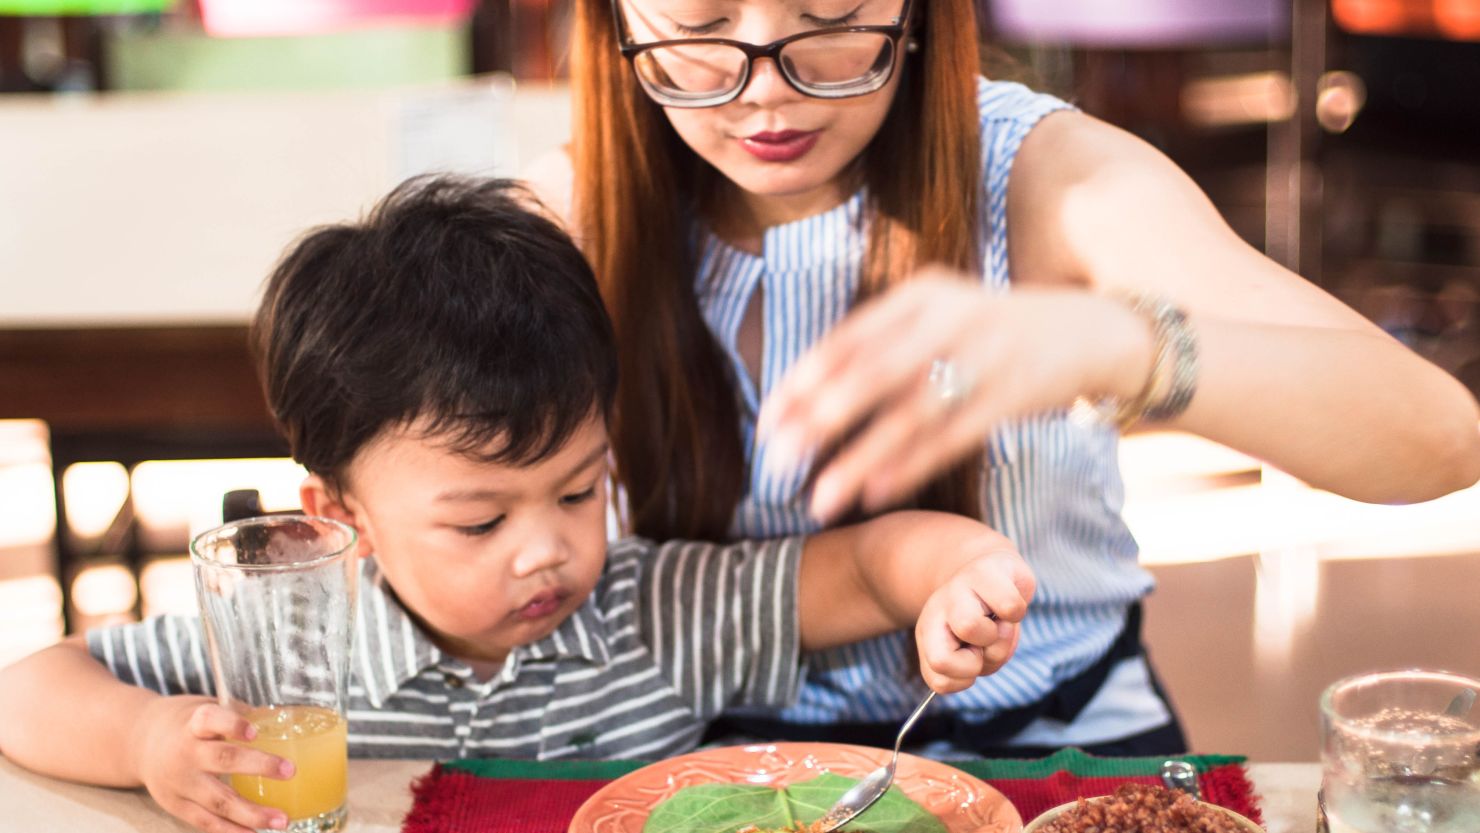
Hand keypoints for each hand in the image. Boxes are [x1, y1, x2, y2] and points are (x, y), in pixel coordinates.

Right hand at [131, 696, 294, 832]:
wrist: (139, 743)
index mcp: (193, 723)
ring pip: (217, 800)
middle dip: (258, 766)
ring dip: (251, 813)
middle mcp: (185, 752)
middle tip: (289, 771)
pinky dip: (230, 830)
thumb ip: (239, 715)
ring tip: (281, 820)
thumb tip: (282, 720)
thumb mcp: (205, 708)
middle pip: (222, 760)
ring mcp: (179, 782)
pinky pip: (205, 822)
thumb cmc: (186, 724)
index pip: (210, 719)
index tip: (253, 732)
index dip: (231, 724)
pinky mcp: (175, 805)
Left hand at [758, 272, 1151, 521]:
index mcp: (921, 294)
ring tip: (820, 498)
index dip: (801, 383)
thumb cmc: (998, 332)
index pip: (845, 340)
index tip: (767, 424)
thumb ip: (886, 341)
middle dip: (816, 421)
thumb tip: (808, 393)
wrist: (1094, 328)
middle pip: (868, 374)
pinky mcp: (1013, 393)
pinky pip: (951, 434)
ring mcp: (984, 355)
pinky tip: (875, 492)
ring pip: (906, 414)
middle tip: (777, 462)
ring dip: (858, 460)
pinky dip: (910, 465)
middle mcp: (949, 317)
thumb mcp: (943, 314)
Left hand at [915, 544, 1034, 693]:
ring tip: (1000, 623)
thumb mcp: (972, 652)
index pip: (937, 680)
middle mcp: (937, 608)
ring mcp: (960, 585)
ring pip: (969, 628)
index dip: (965, 680)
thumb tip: (979, 659)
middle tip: (987, 644)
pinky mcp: (990, 568)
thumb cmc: (985, 618)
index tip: (975, 659)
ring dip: (999, 637)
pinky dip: (1018, 613)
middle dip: (978, 663)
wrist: (995, 569)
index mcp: (929, 634)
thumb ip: (970, 668)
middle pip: (941, 660)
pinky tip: (1009, 604)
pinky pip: (1009, 607)